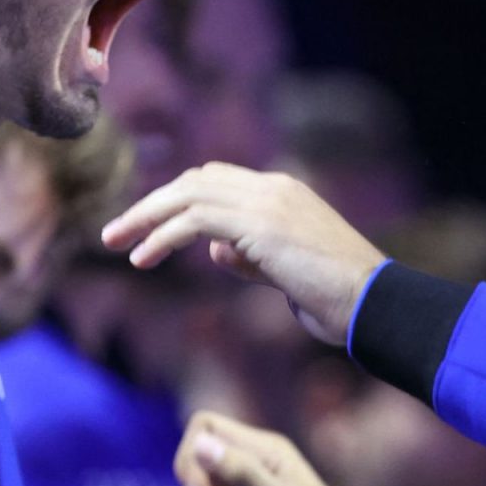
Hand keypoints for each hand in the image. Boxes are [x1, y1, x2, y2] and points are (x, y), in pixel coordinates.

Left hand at [100, 163, 383, 344]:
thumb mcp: (285, 273)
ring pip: (188, 195)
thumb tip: (215, 251)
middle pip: (195, 181)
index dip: (175, 201)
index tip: (145, 228)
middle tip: (113, 233)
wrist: (372, 304)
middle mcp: (273, 187)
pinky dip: (162, 236)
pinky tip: (143, 258)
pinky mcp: (260, 224)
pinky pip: (195, 220)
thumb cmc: (337, 298)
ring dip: (145, 218)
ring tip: (114, 243)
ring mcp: (268, 202)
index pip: (216, 181)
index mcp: (284, 192)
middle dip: (150, 205)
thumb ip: (250, 256)